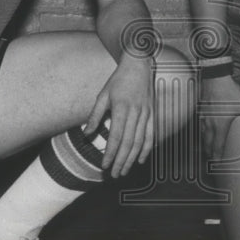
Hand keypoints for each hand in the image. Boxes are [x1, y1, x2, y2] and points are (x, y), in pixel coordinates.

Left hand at [86, 56, 152, 178]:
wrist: (139, 65)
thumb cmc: (118, 80)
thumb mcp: (103, 95)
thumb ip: (95, 116)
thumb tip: (87, 134)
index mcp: (121, 108)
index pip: (115, 136)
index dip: (110, 153)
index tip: (104, 166)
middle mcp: (136, 113)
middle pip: (128, 143)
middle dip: (121, 161)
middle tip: (114, 175)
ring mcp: (146, 114)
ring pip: (139, 141)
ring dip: (132, 159)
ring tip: (124, 171)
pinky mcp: (153, 113)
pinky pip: (151, 134)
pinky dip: (147, 149)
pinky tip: (141, 160)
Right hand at [198, 76, 239, 160]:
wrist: (216, 78)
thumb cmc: (228, 92)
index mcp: (221, 125)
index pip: (218, 145)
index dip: (217, 155)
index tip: (217, 161)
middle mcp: (211, 122)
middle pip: (208, 141)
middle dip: (209, 150)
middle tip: (210, 156)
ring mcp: (205, 114)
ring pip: (203, 131)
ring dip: (205, 139)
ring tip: (207, 143)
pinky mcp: (202, 107)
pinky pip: (201, 120)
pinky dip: (202, 126)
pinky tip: (204, 123)